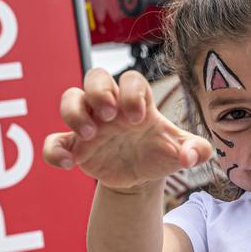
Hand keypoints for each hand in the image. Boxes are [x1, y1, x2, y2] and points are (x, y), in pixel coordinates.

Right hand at [43, 68, 212, 190]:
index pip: (133, 79)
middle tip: (110, 116)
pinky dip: (54, 150)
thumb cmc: (162, 152)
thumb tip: (192, 157)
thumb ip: (196, 150)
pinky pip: (54, 141)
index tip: (139, 119)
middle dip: (99, 91)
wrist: (143, 175)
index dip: (133, 93)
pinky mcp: (76, 145)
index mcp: (139, 101)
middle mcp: (111, 105)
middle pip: (96, 76)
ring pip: (70, 99)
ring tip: (91, 134)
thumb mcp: (183, 151)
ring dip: (75, 113)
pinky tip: (68, 164)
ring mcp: (90, 122)